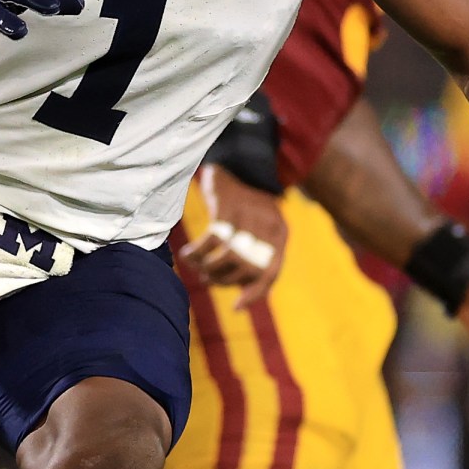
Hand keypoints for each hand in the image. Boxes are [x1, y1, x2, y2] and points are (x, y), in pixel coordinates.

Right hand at [179, 166, 287, 302]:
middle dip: (224, 280)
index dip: (254, 293)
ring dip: (209, 268)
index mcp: (280, 234)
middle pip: (247, 268)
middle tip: (208, 279)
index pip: (270, 273)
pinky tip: (188, 254)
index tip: (235, 307)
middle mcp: (268, 225)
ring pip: (229, 256)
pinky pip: (211, 239)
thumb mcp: (260, 227)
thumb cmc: (246, 202)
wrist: (237, 162)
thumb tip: (240, 291)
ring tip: (197, 267)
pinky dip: (198, 252)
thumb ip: (256, 255)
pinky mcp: (227, 206)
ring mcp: (248, 215)